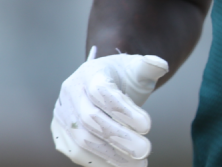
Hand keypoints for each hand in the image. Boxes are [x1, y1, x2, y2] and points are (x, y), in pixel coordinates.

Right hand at [51, 46, 168, 166]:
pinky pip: (76, 152)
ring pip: (82, 140)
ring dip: (111, 156)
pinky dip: (99, 162)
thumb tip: (161, 65)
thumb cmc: (123, 77)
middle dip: (120, 138)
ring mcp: (62, 113)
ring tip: (138, 164)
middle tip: (145, 150)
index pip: (102, 93)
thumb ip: (150, 66)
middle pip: (91, 120)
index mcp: (89, 73)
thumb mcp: (138, 68)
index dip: (124, 111)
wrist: (103, 83)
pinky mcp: (60, 132)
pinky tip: (121, 166)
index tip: (148, 126)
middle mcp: (71, 92)